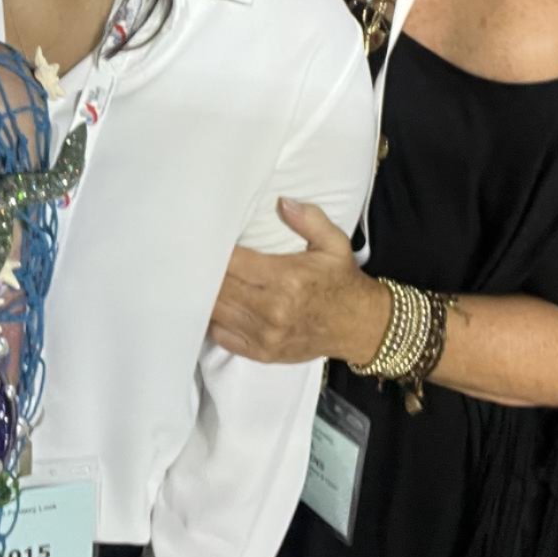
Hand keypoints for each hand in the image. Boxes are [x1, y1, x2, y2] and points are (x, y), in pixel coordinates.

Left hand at [208, 201, 388, 363]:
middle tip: (196, 258)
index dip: (215, 252)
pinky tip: (215, 305)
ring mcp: (266, 335)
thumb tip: (283, 202)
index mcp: (287, 278)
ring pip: (217, 312)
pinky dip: (214, 320)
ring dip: (206, 295)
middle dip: (205, 272)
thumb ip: (309, 219)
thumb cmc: (342, 282)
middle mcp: (273, 309)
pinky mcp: (262, 354)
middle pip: (219, 288)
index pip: (233, 262)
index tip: (206, 241)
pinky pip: (223, 336)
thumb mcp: (334, 244)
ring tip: (199, 279)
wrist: (361, 326)